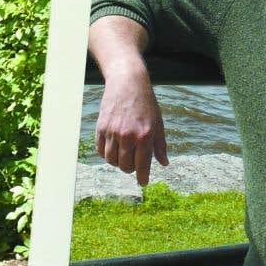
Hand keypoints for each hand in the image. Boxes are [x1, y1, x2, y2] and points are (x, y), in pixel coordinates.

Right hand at [95, 65, 169, 185]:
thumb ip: (160, 145)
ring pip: (112, 160)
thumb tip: (164, 163)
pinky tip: (112, 150)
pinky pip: (101, 150)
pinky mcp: (101, 127)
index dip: (142, 176)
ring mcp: (113, 132)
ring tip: (122, 157)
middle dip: (130, 169)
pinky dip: (106, 154)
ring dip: (117, 162)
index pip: (142, 164)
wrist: (127, 82)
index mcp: (145, 135)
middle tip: (133, 164)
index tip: (143, 182)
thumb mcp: (158, 123)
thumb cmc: (146, 103)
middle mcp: (128, 135)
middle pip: (125, 165)